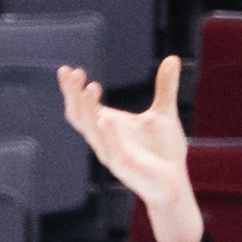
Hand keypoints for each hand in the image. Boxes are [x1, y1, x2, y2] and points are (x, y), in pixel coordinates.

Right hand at [58, 57, 202, 241]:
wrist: (175, 182)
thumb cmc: (163, 150)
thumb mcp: (164, 113)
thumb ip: (165, 87)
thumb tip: (172, 58)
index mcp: (107, 126)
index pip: (81, 107)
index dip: (71, 90)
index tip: (67, 69)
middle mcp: (104, 140)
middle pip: (79, 116)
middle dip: (74, 95)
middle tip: (74, 73)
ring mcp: (112, 154)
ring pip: (92, 132)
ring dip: (88, 110)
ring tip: (91, 87)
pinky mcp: (126, 167)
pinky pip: (112, 150)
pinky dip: (109, 135)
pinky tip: (107, 118)